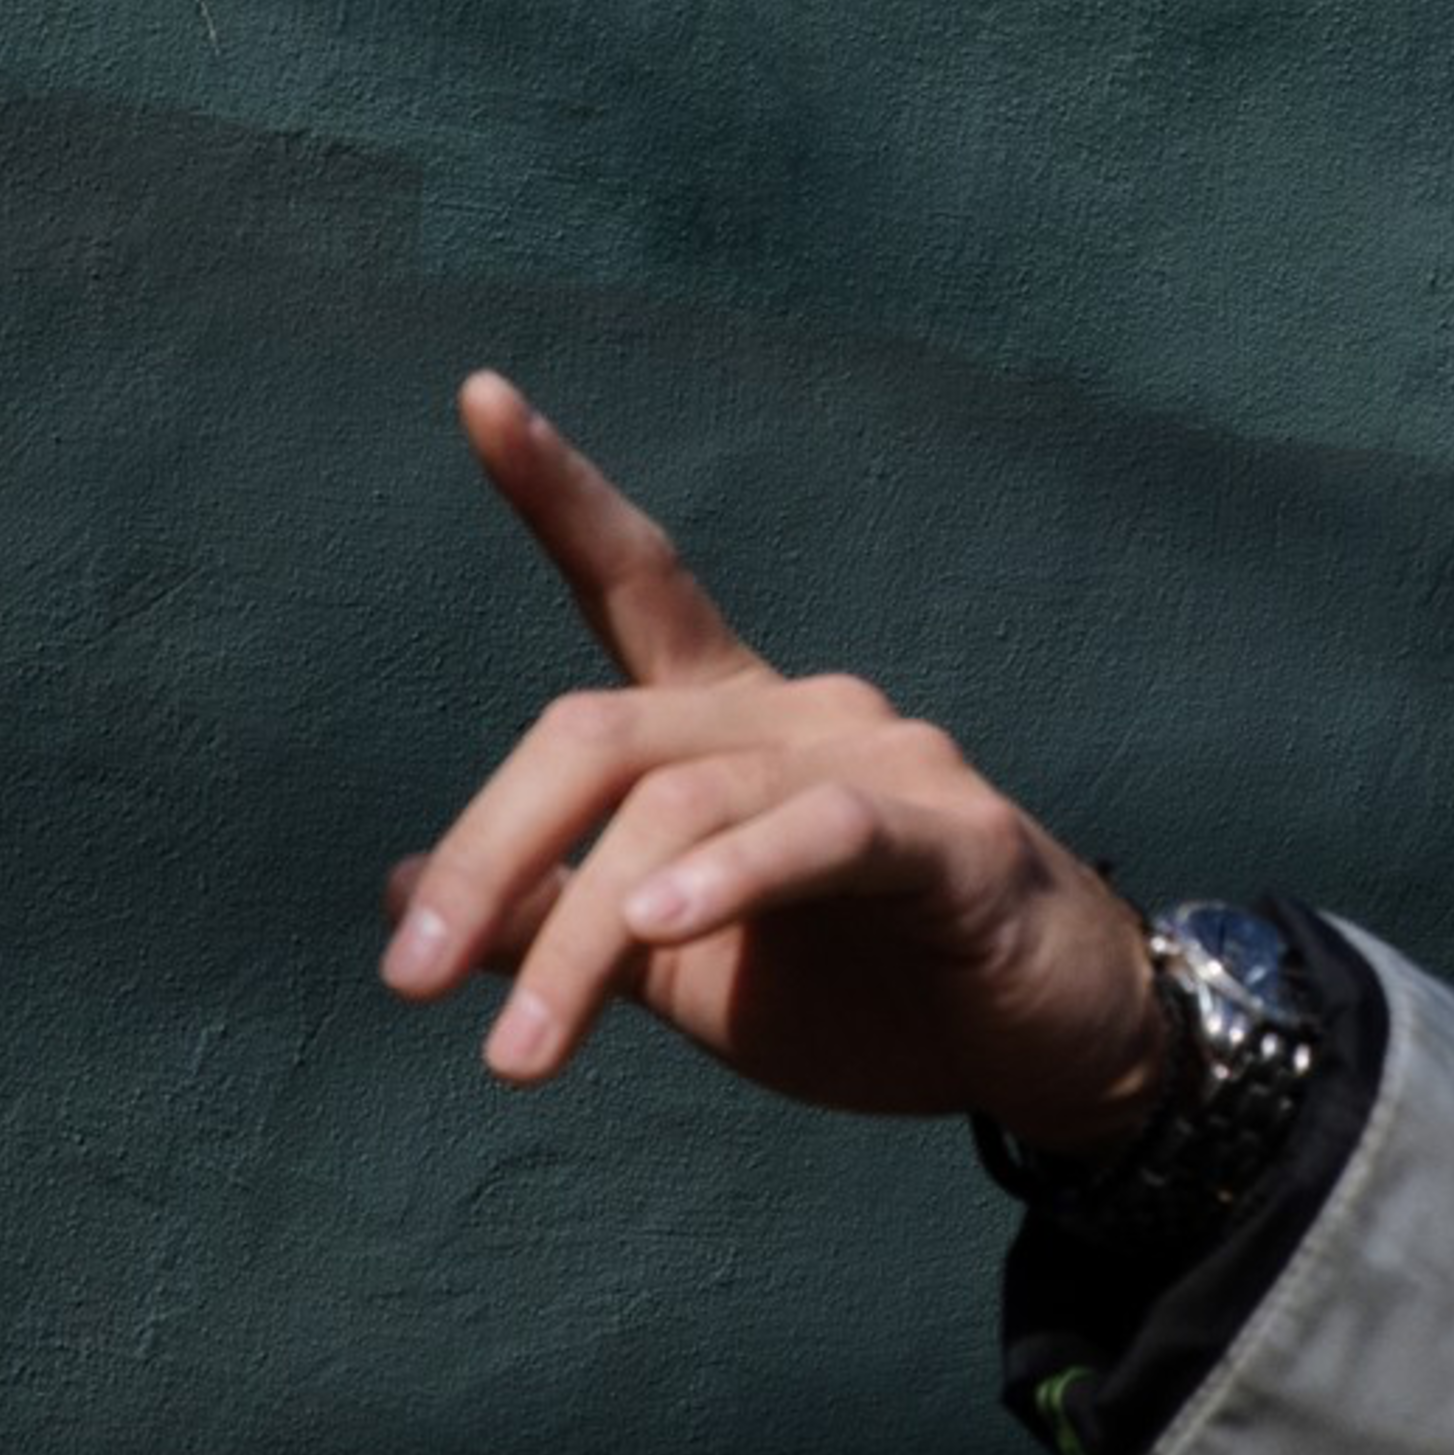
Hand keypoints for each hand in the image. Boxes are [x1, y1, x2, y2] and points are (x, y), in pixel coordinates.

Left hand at [379, 373, 1165, 1140]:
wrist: (1048, 1058)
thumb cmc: (873, 998)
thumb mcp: (682, 972)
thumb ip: (557, 920)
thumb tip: (405, 893)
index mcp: (732, 725)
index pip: (637, 583)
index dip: (558, 495)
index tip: (482, 396)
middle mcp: (800, 712)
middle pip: (600, 736)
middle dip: (492, 854)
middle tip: (409, 980)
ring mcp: (881, 762)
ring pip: (685, 806)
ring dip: (583, 930)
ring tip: (520, 1052)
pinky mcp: (951, 838)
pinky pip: (820, 836)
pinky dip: (729, 876)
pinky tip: (658, 924)